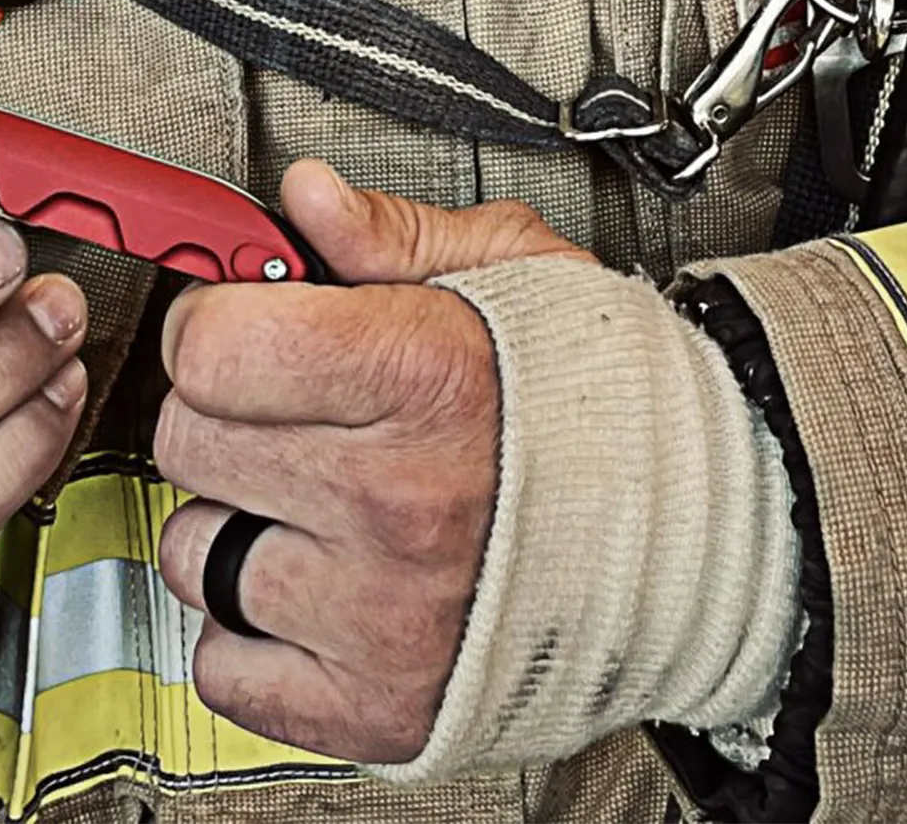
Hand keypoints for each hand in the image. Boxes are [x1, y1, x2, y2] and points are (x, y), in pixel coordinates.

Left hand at [155, 161, 589, 761]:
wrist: (717, 548)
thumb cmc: (615, 412)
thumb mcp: (520, 277)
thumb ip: (394, 235)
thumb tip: (307, 201)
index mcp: (422, 378)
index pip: (210, 346)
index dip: (217, 325)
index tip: (244, 329)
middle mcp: (395, 501)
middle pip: (188, 442)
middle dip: (227, 416)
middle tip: (295, 417)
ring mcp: (382, 614)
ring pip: (194, 553)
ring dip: (238, 527)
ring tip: (319, 507)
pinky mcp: (377, 705)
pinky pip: (225, 667)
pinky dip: (254, 635)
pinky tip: (316, 592)